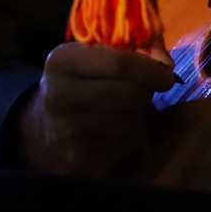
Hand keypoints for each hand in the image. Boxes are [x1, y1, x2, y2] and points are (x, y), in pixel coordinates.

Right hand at [16, 42, 178, 177]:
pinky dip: (132, 139)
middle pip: (130, 94)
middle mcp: (59, 97)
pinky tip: (116, 134)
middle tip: (140, 93)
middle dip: (144, 93)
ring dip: (138, 117)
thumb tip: (166, 63)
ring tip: (122, 113)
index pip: (119, 63)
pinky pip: (129, 145)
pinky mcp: (82, 161)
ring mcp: (69, 132)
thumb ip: (133, 51)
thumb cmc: (80, 86)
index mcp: (60, 62)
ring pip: (133, 121)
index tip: (165, 75)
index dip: (150, 69)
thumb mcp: (93, 59)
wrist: (45, 131)